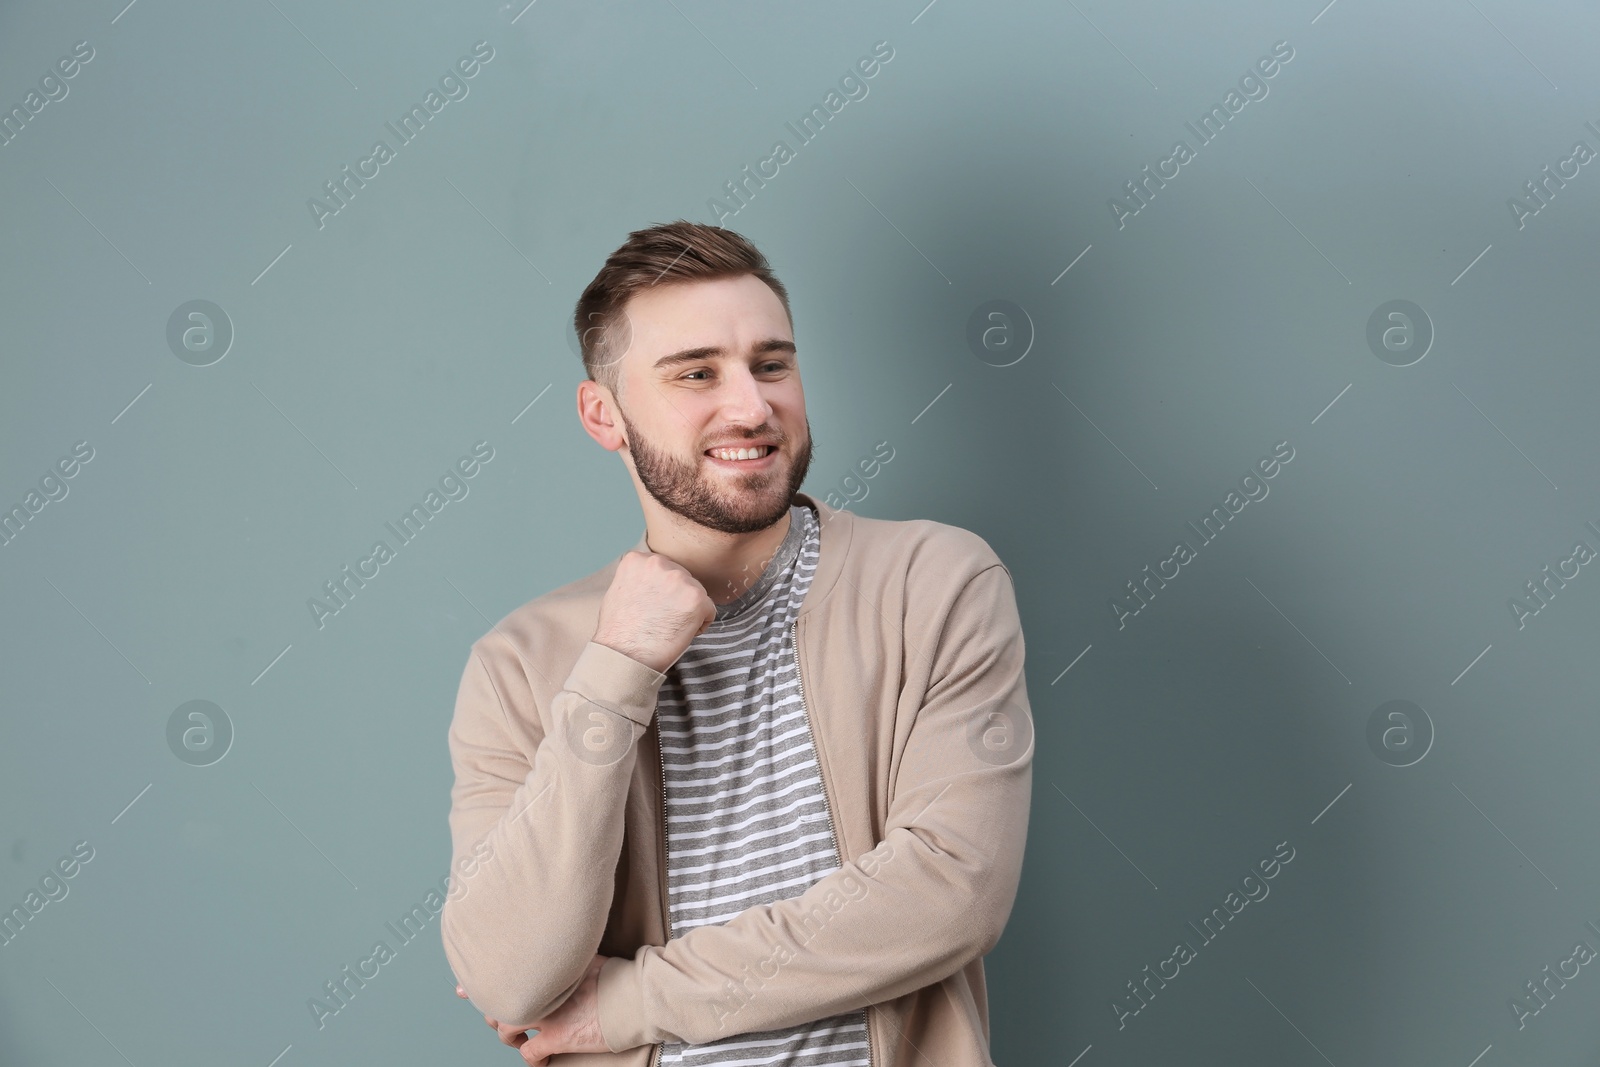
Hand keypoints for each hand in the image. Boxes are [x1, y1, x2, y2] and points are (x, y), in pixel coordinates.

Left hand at [457, 954, 610, 1064]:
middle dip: (492, 1009)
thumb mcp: (585, 954)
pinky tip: (539, 1058)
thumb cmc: (615, 974)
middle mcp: (539, 988)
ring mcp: (546, 1013)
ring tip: (520, 1035)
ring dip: (508, 1033)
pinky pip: (528, 1053)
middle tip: (495, 1014)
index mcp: (544, 968)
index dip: (478, 982)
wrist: (632, 997)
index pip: (501, 972)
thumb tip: (557, 946)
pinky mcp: (556, 1038)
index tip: (462, 988)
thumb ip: (565, 953)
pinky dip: (531, 1058)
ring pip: (505, 1027)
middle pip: (497, 1000)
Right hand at [593, 549, 716, 673]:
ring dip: (688, 610)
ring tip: (667, 626)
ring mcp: (679, 579)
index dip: (661, 592)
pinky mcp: (696, 598)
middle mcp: (659, 563)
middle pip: (682, 578)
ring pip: (696, 593)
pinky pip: (709, 610)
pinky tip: (679, 633)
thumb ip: (639, 577)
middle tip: (660, 619)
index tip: (652, 607)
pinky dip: (699, 624)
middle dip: (676, 598)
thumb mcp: (619, 590)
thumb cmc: (619, 632)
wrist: (624, 658)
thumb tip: (655, 579)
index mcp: (638, 560)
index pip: (664, 569)